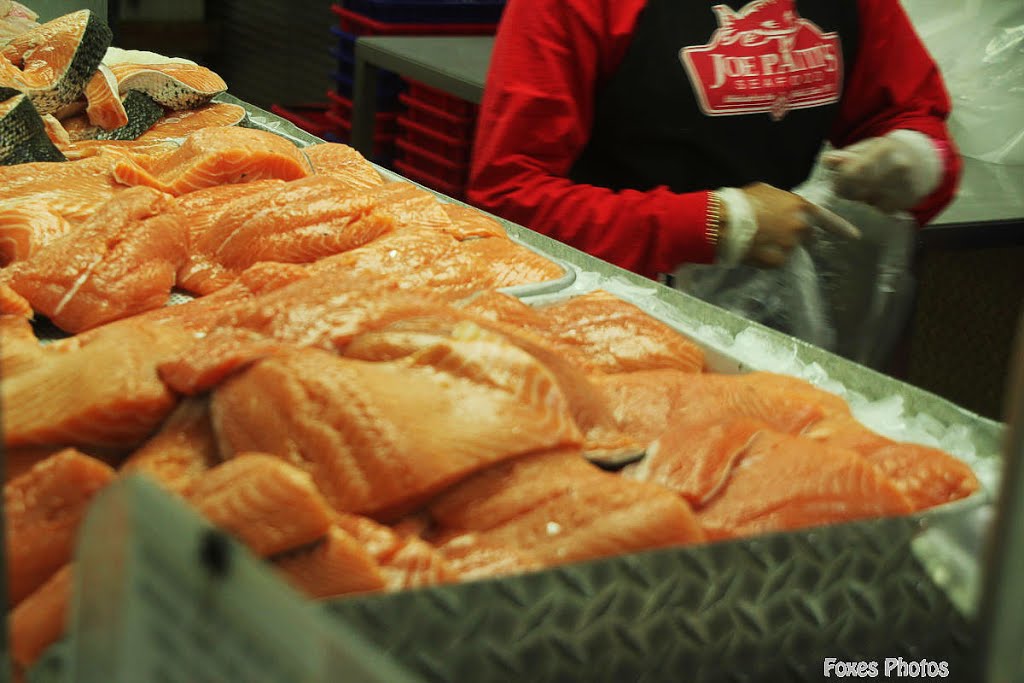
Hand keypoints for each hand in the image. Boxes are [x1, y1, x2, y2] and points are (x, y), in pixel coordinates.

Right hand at [727, 183, 859, 266]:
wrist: (723, 223)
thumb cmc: (741, 202)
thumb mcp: (766, 192)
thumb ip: (782, 201)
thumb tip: (784, 208)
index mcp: (799, 207)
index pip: (826, 219)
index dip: (841, 228)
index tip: (854, 236)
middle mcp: (800, 227)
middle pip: (806, 236)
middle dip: (796, 236)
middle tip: (775, 233)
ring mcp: (790, 246)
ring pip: (789, 249)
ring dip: (779, 247)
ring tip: (758, 240)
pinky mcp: (778, 261)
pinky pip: (777, 260)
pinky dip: (768, 258)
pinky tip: (754, 250)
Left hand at [822, 130, 941, 212]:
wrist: (922, 158)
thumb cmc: (888, 152)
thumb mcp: (867, 147)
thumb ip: (845, 155)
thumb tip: (827, 160)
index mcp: (885, 148)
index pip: (855, 171)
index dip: (841, 182)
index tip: (837, 184)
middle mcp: (899, 166)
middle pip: (861, 190)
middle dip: (849, 192)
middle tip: (849, 188)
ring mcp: (908, 183)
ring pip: (871, 202)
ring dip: (864, 199)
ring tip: (869, 189)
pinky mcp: (912, 198)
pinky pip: (885, 209)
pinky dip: (879, 206)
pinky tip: (882, 195)